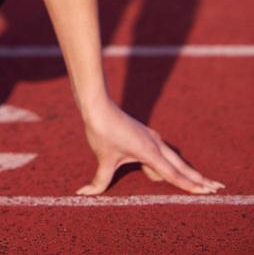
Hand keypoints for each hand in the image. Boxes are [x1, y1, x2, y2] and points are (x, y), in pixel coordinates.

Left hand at [76, 97, 225, 195]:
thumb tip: (82, 194)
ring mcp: (152, 139)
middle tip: (217, 187)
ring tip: (202, 182)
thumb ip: (98, 181)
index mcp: (150, 152)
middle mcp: (156, 145)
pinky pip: (163, 153)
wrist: (98, 106)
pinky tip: (165, 172)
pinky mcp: (146, 136)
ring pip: (174, 159)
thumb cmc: (102, 131)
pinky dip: (171, 163)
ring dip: (187, 171)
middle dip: (198, 178)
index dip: (190, 185)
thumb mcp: (102, 159)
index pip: (173, 174)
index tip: (206, 191)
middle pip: (182, 166)